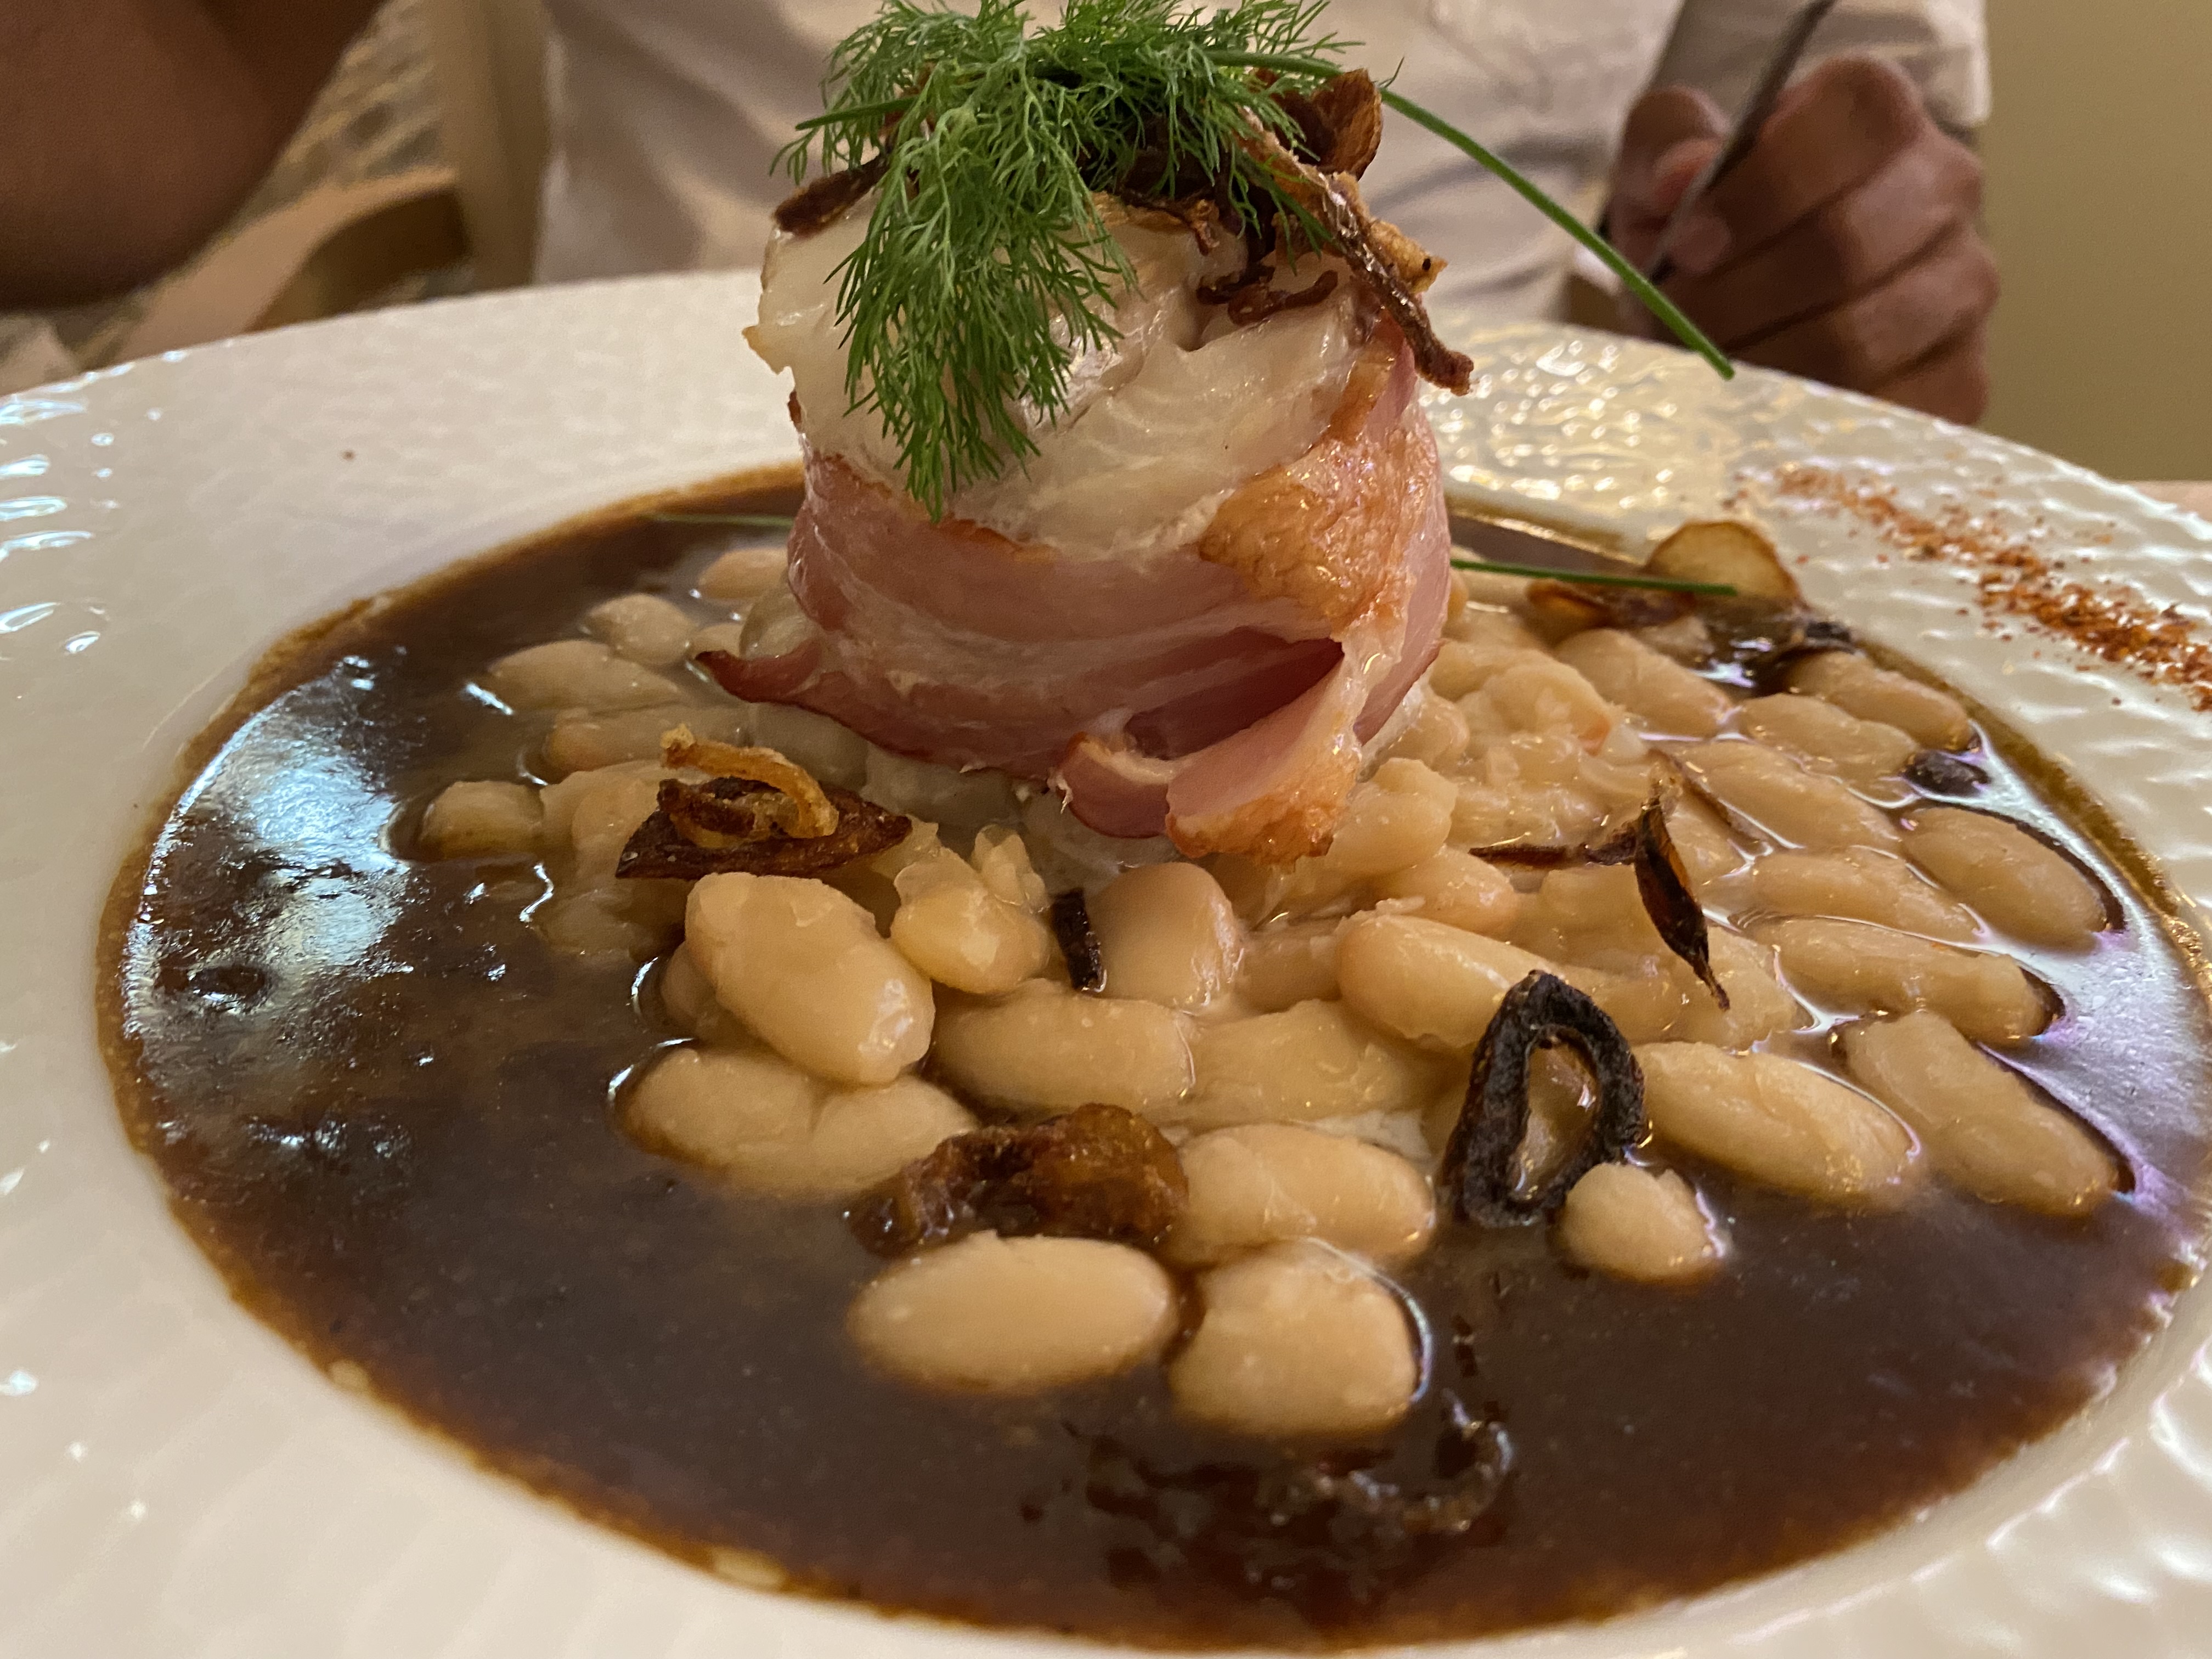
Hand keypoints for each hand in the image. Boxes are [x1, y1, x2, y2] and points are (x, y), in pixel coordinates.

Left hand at [1605, 55, 1995, 422]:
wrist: (1736, 305)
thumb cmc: (1704, 225)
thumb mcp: (1664, 166)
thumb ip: (1666, 145)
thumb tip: (1681, 176)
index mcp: (1878, 114)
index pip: (1857, 118)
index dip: (1764, 186)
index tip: (1687, 244)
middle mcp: (1944, 187)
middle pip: (1845, 245)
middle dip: (1735, 297)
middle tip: (1676, 321)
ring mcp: (1963, 285)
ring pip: (1856, 339)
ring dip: (1756, 364)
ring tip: (1702, 364)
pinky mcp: (1961, 378)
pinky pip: (1884, 413)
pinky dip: (1799, 422)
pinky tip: (1753, 408)